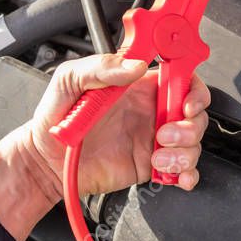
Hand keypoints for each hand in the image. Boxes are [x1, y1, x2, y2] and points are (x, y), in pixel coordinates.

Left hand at [0, 53, 210, 240]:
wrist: (46, 160)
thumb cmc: (56, 116)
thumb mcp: (70, 79)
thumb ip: (101, 66)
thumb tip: (134, 65)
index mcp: (139, 85)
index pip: (181, 77)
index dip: (193, 87)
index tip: (187, 100)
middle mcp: (151, 110)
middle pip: (194, 112)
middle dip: (190, 124)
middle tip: (165, 133)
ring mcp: (153, 138)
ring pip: (193, 141)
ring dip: (184, 151)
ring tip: (158, 156)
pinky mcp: (151, 165)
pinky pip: (183, 169)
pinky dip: (186, 174)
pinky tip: (173, 175)